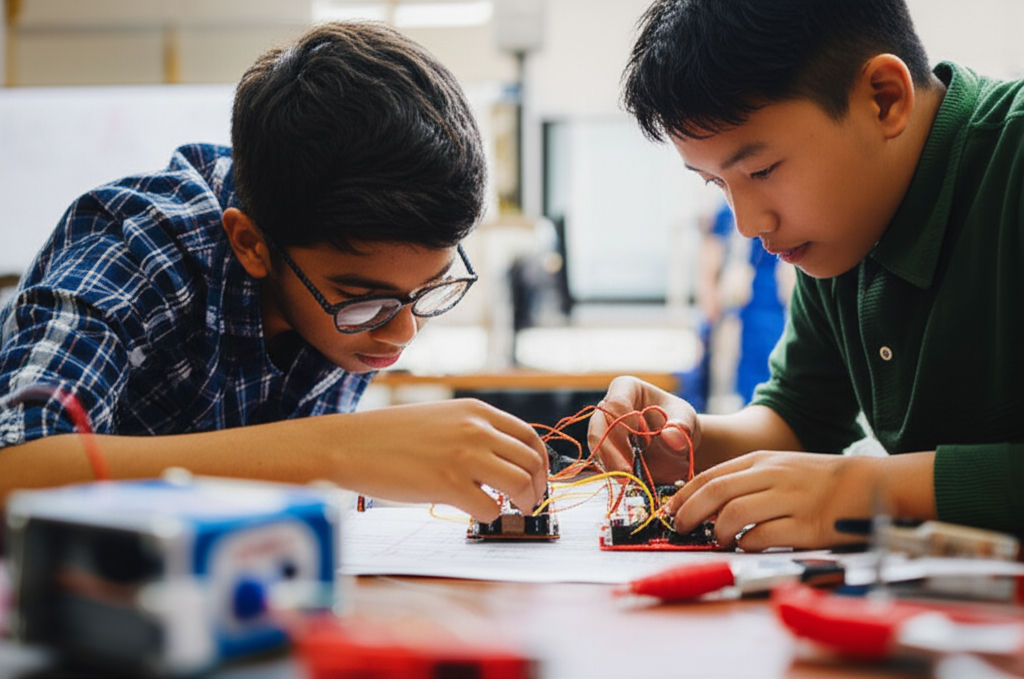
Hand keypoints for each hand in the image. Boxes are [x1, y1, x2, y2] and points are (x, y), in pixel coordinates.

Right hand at [339, 399, 548, 521]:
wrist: (351, 445)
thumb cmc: (390, 437)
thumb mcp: (442, 418)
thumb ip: (474, 432)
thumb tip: (504, 460)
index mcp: (477, 411)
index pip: (529, 436)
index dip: (541, 462)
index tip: (537, 478)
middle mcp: (476, 430)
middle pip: (531, 462)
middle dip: (537, 487)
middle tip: (528, 502)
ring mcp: (464, 457)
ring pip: (520, 485)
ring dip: (522, 503)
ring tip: (511, 511)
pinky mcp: (449, 485)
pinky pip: (490, 508)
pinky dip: (490, 516)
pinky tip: (475, 512)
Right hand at [587, 376, 698, 484]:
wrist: (677, 443)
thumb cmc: (680, 422)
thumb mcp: (686, 421)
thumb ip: (681, 428)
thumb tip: (672, 438)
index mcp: (626, 388)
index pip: (616, 403)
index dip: (624, 424)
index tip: (642, 444)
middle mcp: (608, 406)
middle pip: (598, 427)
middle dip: (609, 452)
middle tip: (625, 473)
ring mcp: (603, 429)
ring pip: (595, 447)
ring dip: (609, 466)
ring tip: (628, 481)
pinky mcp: (604, 450)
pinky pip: (600, 462)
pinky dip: (612, 473)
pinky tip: (628, 481)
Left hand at [663, 450, 886, 549]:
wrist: (869, 484)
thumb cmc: (817, 480)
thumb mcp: (778, 467)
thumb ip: (745, 481)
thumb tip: (705, 503)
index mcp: (761, 461)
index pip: (710, 476)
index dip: (683, 495)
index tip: (668, 511)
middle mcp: (771, 476)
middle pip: (715, 493)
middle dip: (689, 513)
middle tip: (680, 528)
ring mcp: (789, 500)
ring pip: (734, 515)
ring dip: (718, 532)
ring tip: (718, 540)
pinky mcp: (805, 526)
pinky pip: (763, 536)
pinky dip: (747, 544)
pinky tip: (747, 545)